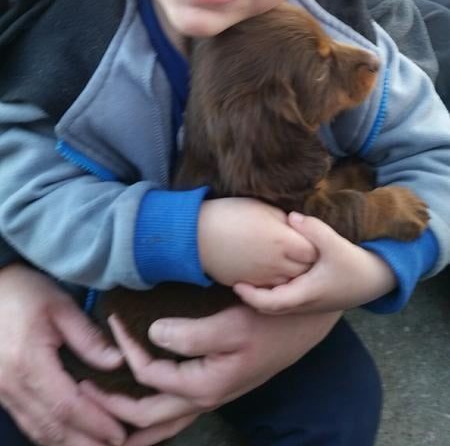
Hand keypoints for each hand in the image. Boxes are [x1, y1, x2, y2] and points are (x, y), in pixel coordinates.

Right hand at [0, 263, 125, 445]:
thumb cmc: (24, 292)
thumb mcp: (60, 305)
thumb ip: (88, 337)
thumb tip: (118, 362)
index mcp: (29, 362)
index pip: (67, 405)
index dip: (94, 423)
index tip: (120, 433)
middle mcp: (12, 385)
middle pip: (51, 428)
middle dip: (85, 445)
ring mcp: (3, 393)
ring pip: (38, 432)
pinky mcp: (2, 393)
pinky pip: (28, 423)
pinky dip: (51, 436)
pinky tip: (71, 439)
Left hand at [81, 303, 339, 445]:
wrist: (305, 321)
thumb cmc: (271, 321)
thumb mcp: (232, 324)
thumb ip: (191, 335)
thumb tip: (152, 336)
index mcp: (206, 385)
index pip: (148, 373)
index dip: (124, 349)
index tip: (111, 319)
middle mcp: (205, 397)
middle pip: (148, 416)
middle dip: (111, 408)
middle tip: (81, 389)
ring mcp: (212, 394)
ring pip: (163, 423)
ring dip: (131, 423)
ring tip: (103, 420)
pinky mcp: (217, 385)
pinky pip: (177, 411)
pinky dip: (154, 416)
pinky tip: (144, 410)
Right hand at [198, 198, 315, 285]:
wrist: (198, 234)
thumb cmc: (230, 214)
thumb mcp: (263, 208)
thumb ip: (285, 222)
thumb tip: (297, 230)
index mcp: (283, 241)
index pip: (313, 251)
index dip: (314, 244)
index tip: (310, 238)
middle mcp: (278, 264)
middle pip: (306, 270)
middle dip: (307, 261)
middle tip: (303, 250)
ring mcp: (264, 278)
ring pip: (290, 283)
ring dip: (293, 274)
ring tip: (289, 260)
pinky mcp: (251, 286)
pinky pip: (272, 289)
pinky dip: (276, 282)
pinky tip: (272, 269)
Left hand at [234, 213, 396, 313]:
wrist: (377, 280)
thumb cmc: (355, 264)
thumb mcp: (335, 244)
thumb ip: (312, 229)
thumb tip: (291, 217)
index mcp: (306, 294)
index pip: (270, 303)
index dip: (250, 295)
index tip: (235, 283)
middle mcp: (305, 304)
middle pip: (269, 308)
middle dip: (251, 297)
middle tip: (234, 280)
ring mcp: (309, 305)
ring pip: (278, 306)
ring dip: (262, 296)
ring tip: (247, 277)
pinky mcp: (313, 299)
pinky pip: (287, 300)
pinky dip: (273, 293)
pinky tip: (269, 276)